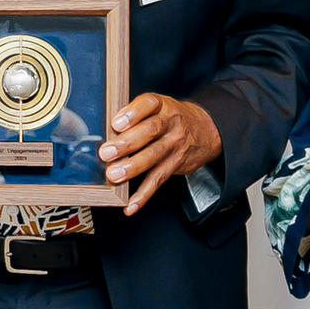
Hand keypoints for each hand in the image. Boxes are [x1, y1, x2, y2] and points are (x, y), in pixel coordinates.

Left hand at [98, 93, 222, 215]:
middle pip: (149, 131)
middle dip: (126, 143)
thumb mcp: (156, 107)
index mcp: (161, 105)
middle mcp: (170, 124)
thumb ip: (133, 115)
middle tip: (106, 153)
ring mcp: (174, 145)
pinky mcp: (175, 164)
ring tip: (114, 175)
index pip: (149, 104)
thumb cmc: (170, 118)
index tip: (116, 122)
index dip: (133, 113)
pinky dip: (143, 195)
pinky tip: (130, 204)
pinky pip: (158, 180)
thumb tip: (104, 131)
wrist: (205, 130)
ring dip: (132, 168)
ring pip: (154, 156)